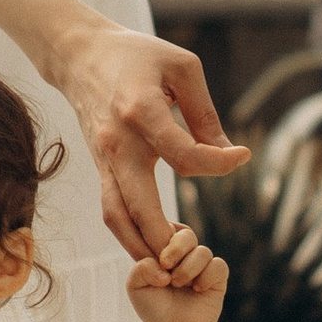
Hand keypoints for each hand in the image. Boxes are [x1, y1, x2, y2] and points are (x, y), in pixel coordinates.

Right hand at [52, 22, 247, 260]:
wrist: (79, 56)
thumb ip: (205, 113)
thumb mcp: (182, 67)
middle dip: (164, 237)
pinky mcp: (100, 167)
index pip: (183, 154)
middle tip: (193, 252)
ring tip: (173, 265)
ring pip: (116, 216)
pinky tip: (158, 245)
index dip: (218, 162)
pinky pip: (112, 209)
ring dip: (142, 247)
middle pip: (138, 204)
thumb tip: (226, 152)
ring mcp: (103, 158)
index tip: (242, 156)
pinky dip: (132, 234)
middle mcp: (117, 142)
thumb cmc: (137, 56)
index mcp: (139, 111)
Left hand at [128, 222, 228, 321]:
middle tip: (167, 265)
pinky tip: (197, 289)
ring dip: (188, 269)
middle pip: (187, 234)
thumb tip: (164, 266)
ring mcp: (201, 265)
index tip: (157, 260)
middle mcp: (184, 254)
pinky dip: (206, 277)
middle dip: (176, 249)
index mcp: (164, 249)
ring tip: (179, 284)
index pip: (166, 227)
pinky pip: (218, 265)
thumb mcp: (135, 287)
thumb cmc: (153, 307)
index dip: (161, 239)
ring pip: (202, 252)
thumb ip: (140, 268)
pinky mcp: (217, 277)